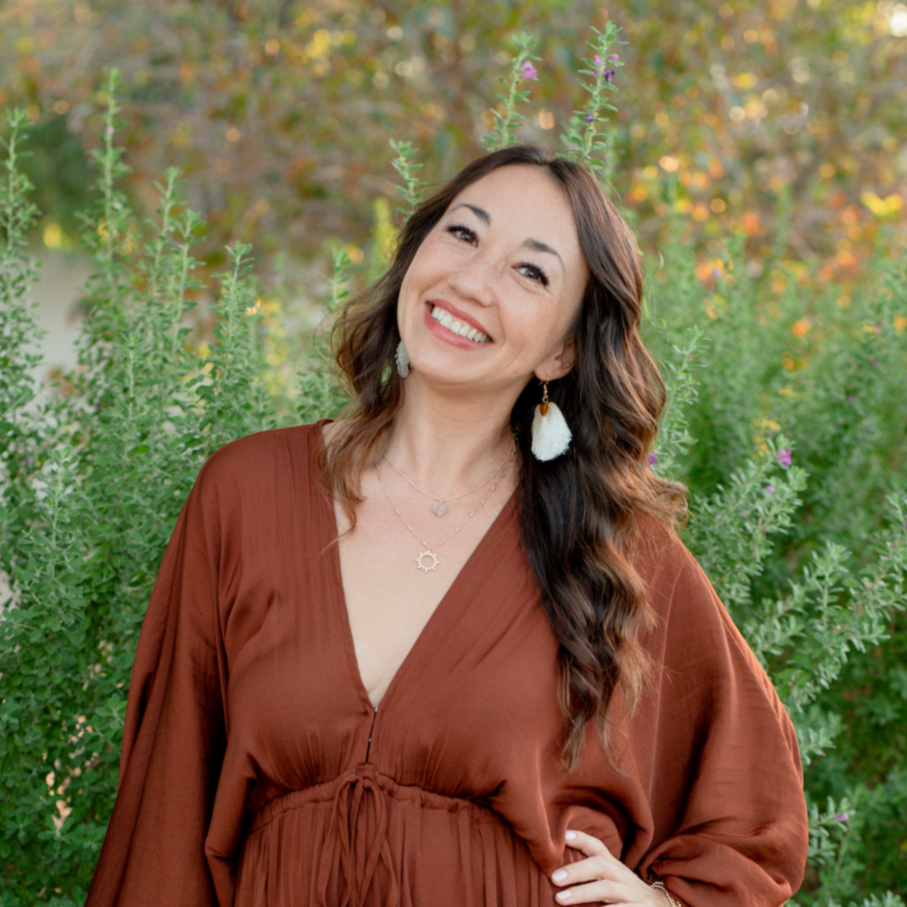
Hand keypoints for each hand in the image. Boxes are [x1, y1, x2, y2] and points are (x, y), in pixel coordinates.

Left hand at [550, 829, 667, 905]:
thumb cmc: (627, 893)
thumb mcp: (613, 878)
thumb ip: (592, 872)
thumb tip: (557, 873)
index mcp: (614, 866)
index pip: (598, 847)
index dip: (582, 839)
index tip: (564, 835)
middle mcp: (623, 876)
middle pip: (600, 865)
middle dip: (575, 870)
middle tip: (553, 877)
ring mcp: (632, 893)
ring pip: (606, 888)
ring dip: (582, 892)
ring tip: (560, 898)